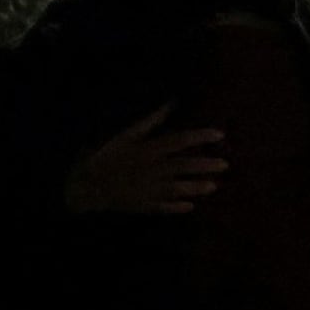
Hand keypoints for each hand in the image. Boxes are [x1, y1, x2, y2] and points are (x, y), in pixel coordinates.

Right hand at [65, 104, 228, 215]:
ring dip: (195, 188)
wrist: (84, 184)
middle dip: (205, 165)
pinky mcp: (141, 205)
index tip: (220, 135)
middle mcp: (150, 169)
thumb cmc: (106, 156)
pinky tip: (190, 207)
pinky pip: (161, 207)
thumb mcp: (126, 135)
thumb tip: (171, 103)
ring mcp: (146, 189)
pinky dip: (176, 207)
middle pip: (182, 166)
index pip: (179, 140)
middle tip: (225, 165)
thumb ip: (151, 121)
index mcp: (147, 150)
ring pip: (175, 189)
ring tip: (214, 187)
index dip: (200, 136)